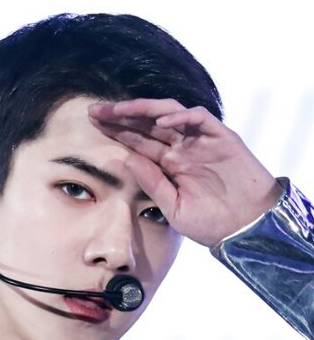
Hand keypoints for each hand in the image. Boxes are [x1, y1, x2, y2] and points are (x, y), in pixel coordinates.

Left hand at [89, 99, 282, 246]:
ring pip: (170, 114)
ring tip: (120, 110)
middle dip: (122, 116)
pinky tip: (161, 121)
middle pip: (148, 124)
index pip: (139, 141)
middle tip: (95, 110)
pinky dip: (181, 116)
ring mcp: (202, 141)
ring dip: (144, 109)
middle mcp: (184, 148)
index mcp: (170, 165)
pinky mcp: (222, 138)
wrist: (247, 229)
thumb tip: (127, 160)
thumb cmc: (212, 224)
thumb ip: (153, 184)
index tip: (92, 125)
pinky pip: (199, 118)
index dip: (117, 132)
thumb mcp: (173, 208)